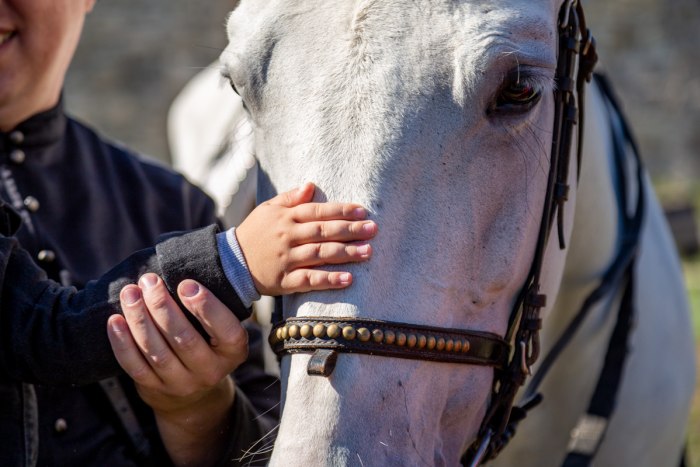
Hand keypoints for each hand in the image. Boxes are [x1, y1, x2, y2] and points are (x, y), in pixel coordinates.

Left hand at [107, 274, 244, 465]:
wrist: (194, 391)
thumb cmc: (208, 340)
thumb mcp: (221, 328)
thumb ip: (211, 303)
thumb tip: (187, 262)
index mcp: (232, 350)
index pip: (225, 330)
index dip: (206, 307)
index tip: (186, 284)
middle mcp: (211, 371)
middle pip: (184, 338)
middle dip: (162, 306)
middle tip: (149, 281)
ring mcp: (182, 383)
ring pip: (156, 351)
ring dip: (139, 319)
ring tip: (130, 293)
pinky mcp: (155, 389)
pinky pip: (135, 366)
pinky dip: (122, 342)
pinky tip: (115, 320)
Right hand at [235, 182, 377, 295]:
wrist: (229, 263)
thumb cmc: (254, 233)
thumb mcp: (267, 210)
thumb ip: (290, 198)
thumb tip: (311, 185)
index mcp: (285, 217)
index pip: (318, 211)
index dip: (341, 211)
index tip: (363, 212)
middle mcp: (287, 236)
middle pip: (323, 232)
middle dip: (350, 230)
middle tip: (373, 230)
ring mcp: (286, 259)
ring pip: (320, 254)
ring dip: (346, 253)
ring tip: (368, 251)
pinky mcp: (284, 281)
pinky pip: (309, 280)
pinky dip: (328, 280)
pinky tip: (348, 278)